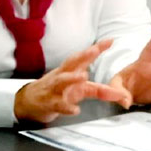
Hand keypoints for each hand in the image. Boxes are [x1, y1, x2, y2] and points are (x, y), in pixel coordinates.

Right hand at [13, 40, 132, 124]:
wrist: (29, 102)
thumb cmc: (57, 91)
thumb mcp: (79, 89)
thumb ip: (100, 90)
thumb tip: (121, 93)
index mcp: (70, 71)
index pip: (84, 57)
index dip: (97, 48)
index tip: (110, 41)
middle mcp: (63, 76)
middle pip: (71, 63)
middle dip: (83, 56)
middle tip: (94, 50)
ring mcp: (55, 89)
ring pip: (62, 81)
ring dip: (72, 78)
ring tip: (83, 76)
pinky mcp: (50, 103)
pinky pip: (58, 105)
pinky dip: (66, 107)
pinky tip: (75, 110)